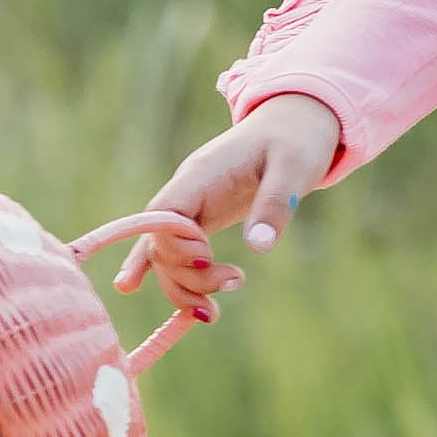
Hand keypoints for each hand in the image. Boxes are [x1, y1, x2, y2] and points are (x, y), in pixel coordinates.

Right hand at [104, 97, 339, 318]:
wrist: (295, 124)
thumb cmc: (296, 140)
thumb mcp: (295, 167)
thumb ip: (275, 203)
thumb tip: (257, 248)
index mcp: (201, 175)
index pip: (163, 214)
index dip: (174, 245)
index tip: (210, 258)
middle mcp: (187, 192)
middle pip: (161, 244)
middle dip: (189, 275)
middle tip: (235, 281)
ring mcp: (191, 207)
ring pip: (165, 255)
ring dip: (183, 287)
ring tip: (213, 313)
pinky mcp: (202, 220)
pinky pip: (174, 251)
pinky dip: (166, 275)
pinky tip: (140, 293)